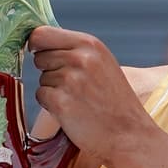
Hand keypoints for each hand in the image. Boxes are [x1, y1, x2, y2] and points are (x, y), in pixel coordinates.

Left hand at [30, 26, 151, 164]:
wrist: (129, 134)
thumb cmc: (115, 101)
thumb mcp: (102, 63)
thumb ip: (76, 50)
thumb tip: (39, 41)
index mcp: (90, 44)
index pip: (41, 33)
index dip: (38, 45)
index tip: (42, 54)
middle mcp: (80, 58)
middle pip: (39, 57)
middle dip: (50, 70)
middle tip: (73, 85)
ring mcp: (70, 80)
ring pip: (41, 78)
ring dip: (53, 90)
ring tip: (78, 99)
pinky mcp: (61, 103)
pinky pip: (41, 96)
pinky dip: (51, 105)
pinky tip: (72, 110)